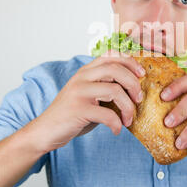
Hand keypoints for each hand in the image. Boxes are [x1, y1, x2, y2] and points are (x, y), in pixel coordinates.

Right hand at [26, 50, 144, 153]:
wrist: (45, 131)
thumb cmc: (71, 114)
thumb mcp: (88, 96)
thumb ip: (104, 89)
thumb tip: (134, 90)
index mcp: (85, 72)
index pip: (110, 56)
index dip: (129, 61)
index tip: (141, 74)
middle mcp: (81, 78)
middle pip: (116, 69)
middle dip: (133, 83)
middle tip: (139, 98)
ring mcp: (79, 93)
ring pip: (115, 90)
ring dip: (128, 107)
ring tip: (128, 119)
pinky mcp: (78, 110)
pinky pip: (107, 114)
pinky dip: (117, 123)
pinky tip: (117, 130)